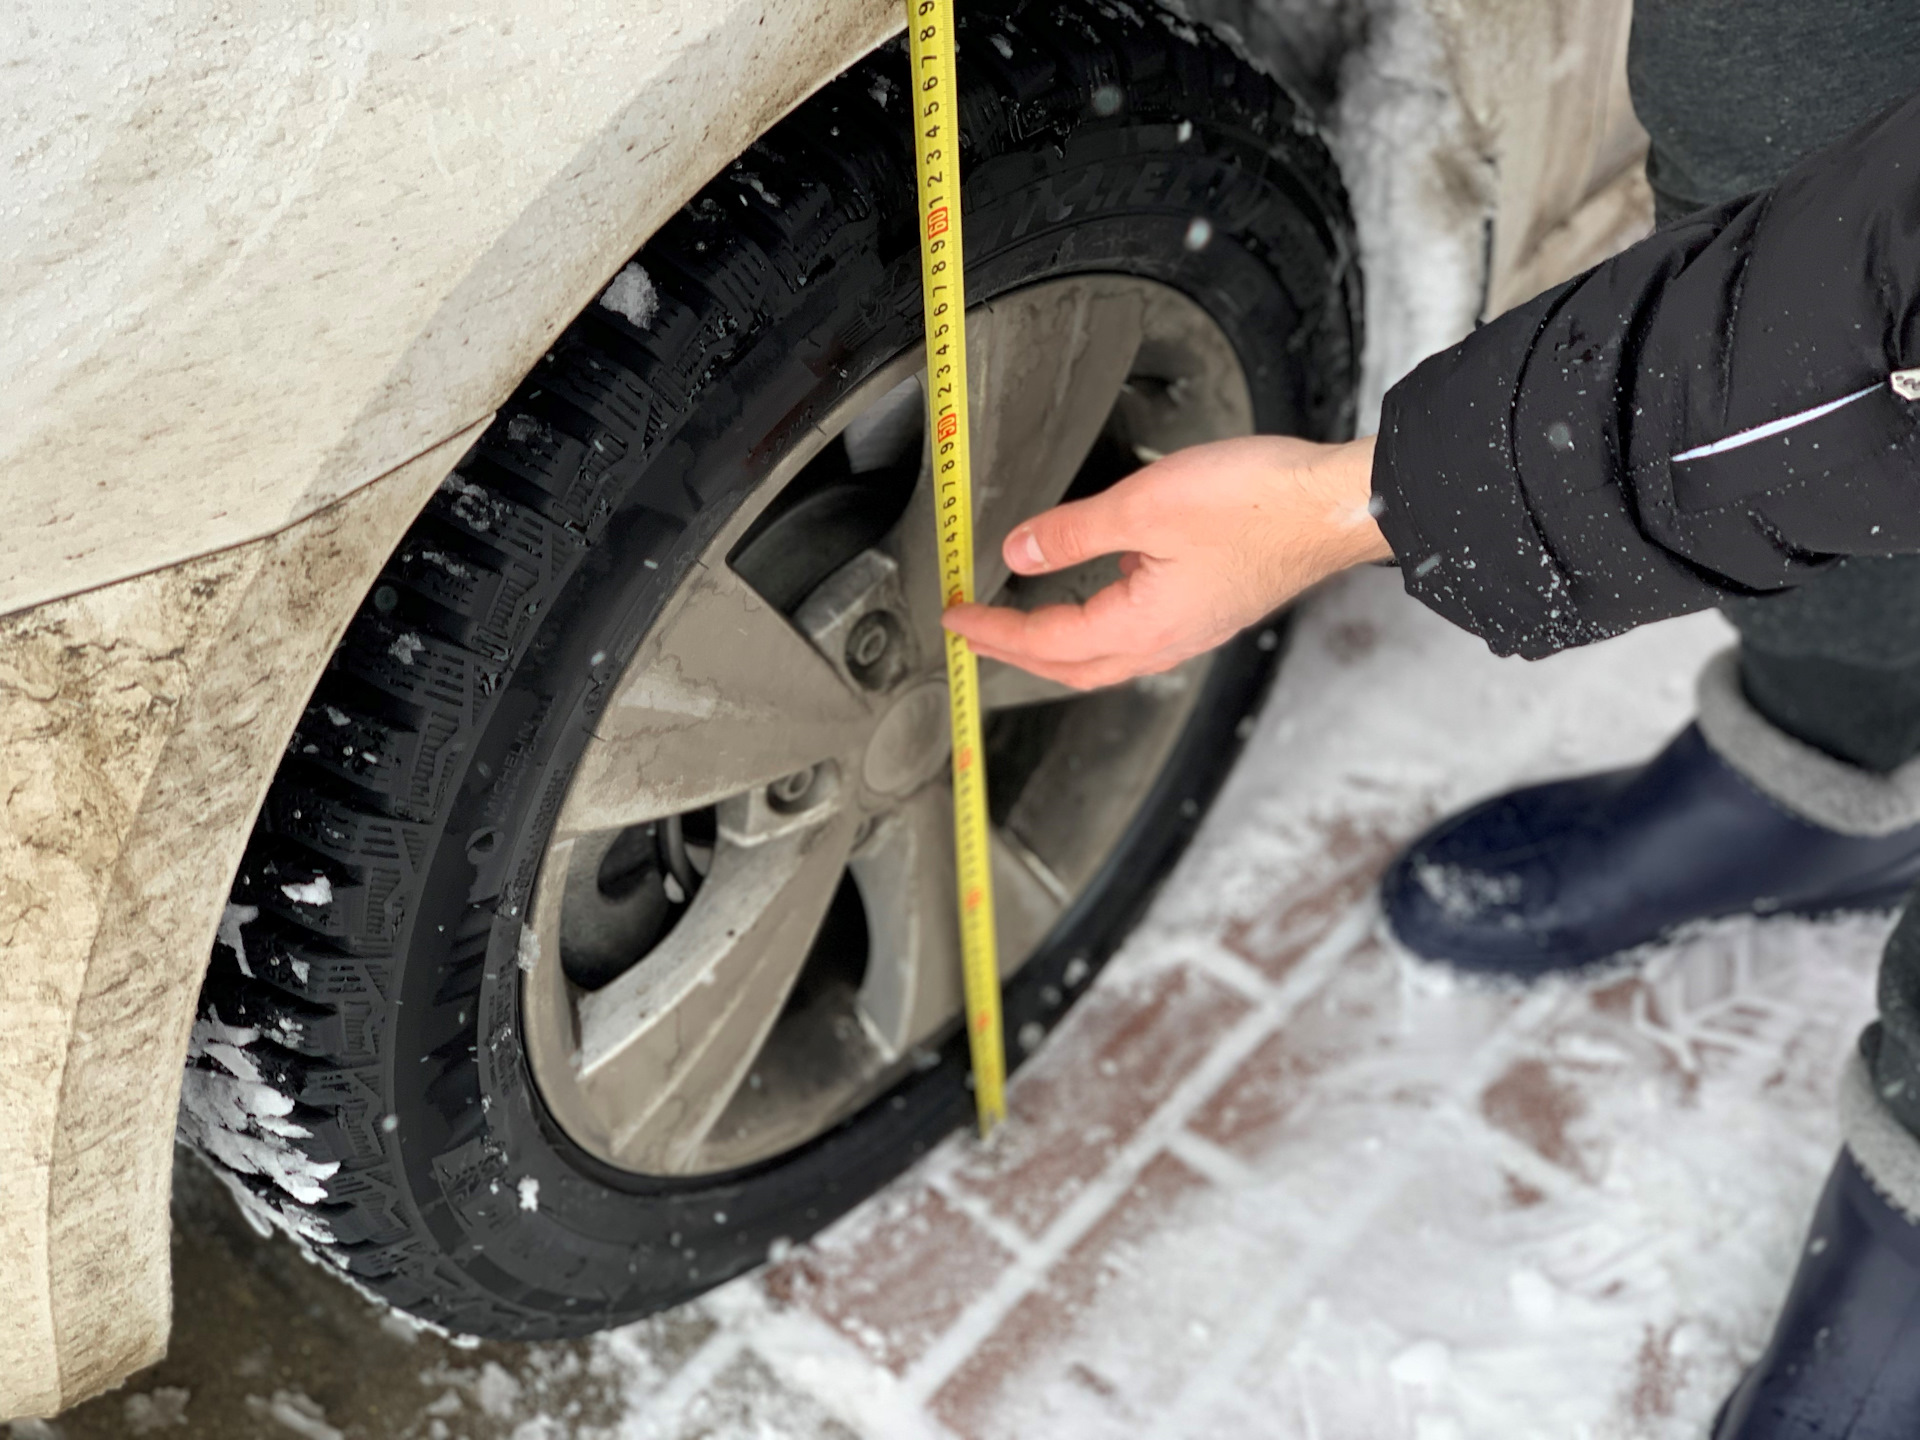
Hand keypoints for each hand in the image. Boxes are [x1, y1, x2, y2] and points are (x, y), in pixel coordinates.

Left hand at [943, 434, 1387, 689]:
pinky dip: (1098, 628)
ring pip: (1106, 656)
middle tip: (975, 634)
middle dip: (1016, 653)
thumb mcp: (1145, 506)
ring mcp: (1192, 630)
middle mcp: (1165, 641)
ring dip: (1057, 647)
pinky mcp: (1211, 610)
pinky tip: (1097, 597)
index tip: (955, 619)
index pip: (1045, 642)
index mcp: (1141, 625)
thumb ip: (1073, 533)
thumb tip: (1020, 552)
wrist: (1336, 506)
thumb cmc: (1258, 504)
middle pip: (1072, 667)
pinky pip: (1138, 635)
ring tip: (1021, 625)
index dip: (993, 632)